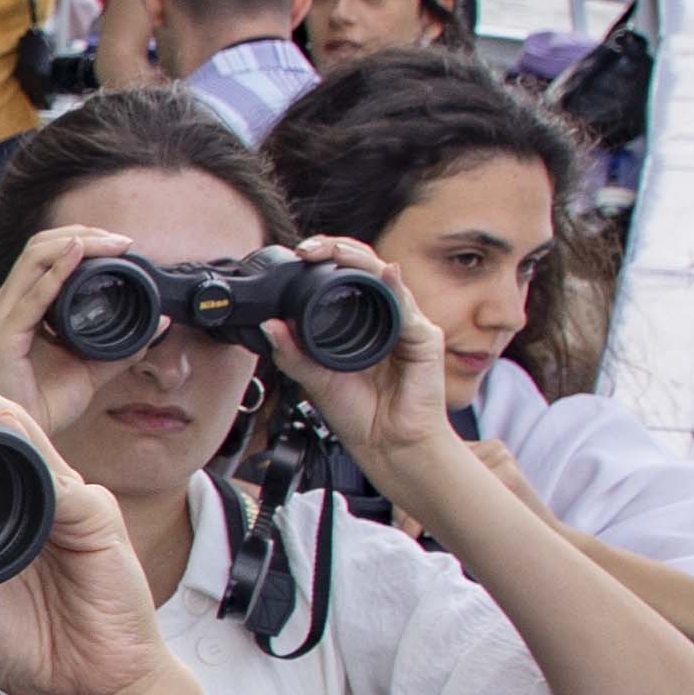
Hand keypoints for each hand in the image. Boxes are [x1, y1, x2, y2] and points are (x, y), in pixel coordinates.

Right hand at [0, 223, 139, 453]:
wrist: (28, 433)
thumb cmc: (48, 400)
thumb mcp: (95, 365)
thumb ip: (125, 344)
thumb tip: (160, 322)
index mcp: (24, 304)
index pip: (48, 253)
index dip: (83, 240)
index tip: (121, 245)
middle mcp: (9, 303)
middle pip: (40, 246)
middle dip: (82, 234)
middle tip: (120, 241)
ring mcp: (3, 316)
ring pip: (35, 258)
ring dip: (75, 244)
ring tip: (108, 243)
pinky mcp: (4, 335)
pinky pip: (33, 297)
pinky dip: (57, 273)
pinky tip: (78, 256)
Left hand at [267, 232, 469, 471]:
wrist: (386, 445)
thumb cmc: (358, 413)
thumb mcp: (314, 380)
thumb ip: (292, 353)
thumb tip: (269, 325)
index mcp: (359, 322)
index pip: (345, 277)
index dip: (325, 259)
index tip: (300, 255)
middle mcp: (384, 317)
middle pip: (366, 268)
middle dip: (339, 250)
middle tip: (311, 249)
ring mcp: (407, 325)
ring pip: (386, 278)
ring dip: (361, 260)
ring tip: (337, 252)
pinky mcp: (424, 340)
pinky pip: (408, 310)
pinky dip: (396, 289)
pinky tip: (387, 275)